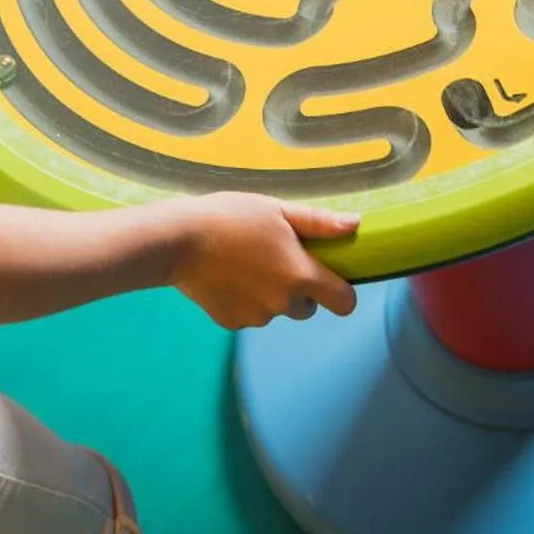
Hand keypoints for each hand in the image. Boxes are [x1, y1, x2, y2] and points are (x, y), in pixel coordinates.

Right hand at [167, 193, 358, 329]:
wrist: (178, 240)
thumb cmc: (231, 217)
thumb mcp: (278, 210)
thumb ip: (319, 222)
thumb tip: (354, 225)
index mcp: (301, 276)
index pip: (345, 302)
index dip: (341, 291)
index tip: (327, 275)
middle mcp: (283, 303)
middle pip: (307, 307)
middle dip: (298, 289)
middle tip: (274, 259)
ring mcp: (256, 317)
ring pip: (276, 311)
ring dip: (269, 294)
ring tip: (243, 263)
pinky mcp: (231, 323)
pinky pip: (248, 315)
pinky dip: (243, 301)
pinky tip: (226, 276)